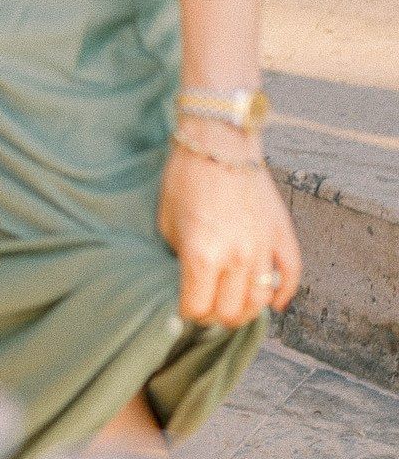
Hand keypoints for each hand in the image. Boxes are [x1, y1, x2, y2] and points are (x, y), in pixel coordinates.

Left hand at [156, 139, 300, 325]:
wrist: (218, 142)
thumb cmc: (185, 179)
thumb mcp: (167, 224)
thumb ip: (179, 259)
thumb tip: (187, 283)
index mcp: (201, 256)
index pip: (198, 309)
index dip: (188, 314)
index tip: (185, 308)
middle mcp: (236, 257)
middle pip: (231, 312)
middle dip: (216, 316)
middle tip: (208, 309)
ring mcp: (263, 246)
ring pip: (261, 301)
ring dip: (247, 311)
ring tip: (235, 308)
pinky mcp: (281, 234)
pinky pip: (291, 275)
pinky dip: (284, 293)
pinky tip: (275, 303)